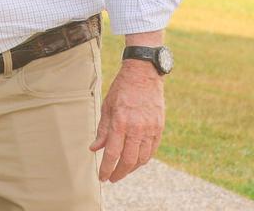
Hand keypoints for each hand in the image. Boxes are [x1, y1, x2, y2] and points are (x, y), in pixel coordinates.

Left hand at [90, 61, 164, 180]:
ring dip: (131, 168)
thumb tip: (94, 148)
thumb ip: (102, 130)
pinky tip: (135, 162)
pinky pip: (151, 150)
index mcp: (120, 122)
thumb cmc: (121, 89)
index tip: (102, 177)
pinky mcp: (159, 128)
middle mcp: (137, 128)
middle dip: (119, 172)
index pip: (112, 153)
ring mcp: (150, 129)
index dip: (107, 168)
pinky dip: (143, 159)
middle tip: (111, 178)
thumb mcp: (106, 106)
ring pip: (142, 158)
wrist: (144, 75)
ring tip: (122, 171)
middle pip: (128, 160)